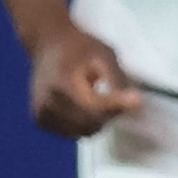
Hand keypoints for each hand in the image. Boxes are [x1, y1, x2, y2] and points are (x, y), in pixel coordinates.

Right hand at [31, 21, 140, 138]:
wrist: (48, 45)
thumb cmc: (79, 48)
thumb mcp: (103, 54)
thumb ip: (117, 79)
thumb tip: (134, 103)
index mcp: (62, 81)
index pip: (94, 105)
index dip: (116, 105)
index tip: (136, 100)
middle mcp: (48, 100)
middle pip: (90, 123)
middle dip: (109, 114)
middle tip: (116, 98)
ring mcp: (41, 112)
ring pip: (83, 132)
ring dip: (97, 121)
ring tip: (97, 98)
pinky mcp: (40, 120)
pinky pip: (72, 132)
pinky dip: (83, 124)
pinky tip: (82, 105)